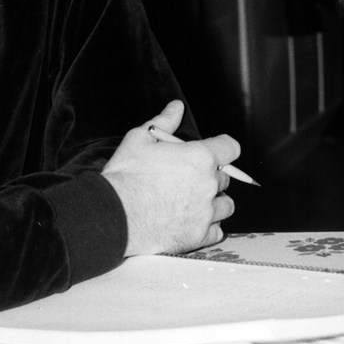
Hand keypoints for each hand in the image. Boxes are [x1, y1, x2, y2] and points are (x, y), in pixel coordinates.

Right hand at [101, 99, 240, 256]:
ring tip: (193, 202)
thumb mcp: (140, 139)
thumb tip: (176, 107)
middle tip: (189, 179)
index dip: (223, 148)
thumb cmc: (126, 176)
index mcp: (200, 158)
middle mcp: (208, 185)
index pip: (231, 148)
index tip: (214, 153)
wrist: (112, 216)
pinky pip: (217, 232)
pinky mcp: (197, 236)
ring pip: (226, 206)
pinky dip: (209, 227)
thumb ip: (164, 122)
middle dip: (211, 177)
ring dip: (214, 203)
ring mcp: (205, 213)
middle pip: (225, 179)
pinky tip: (192, 222)